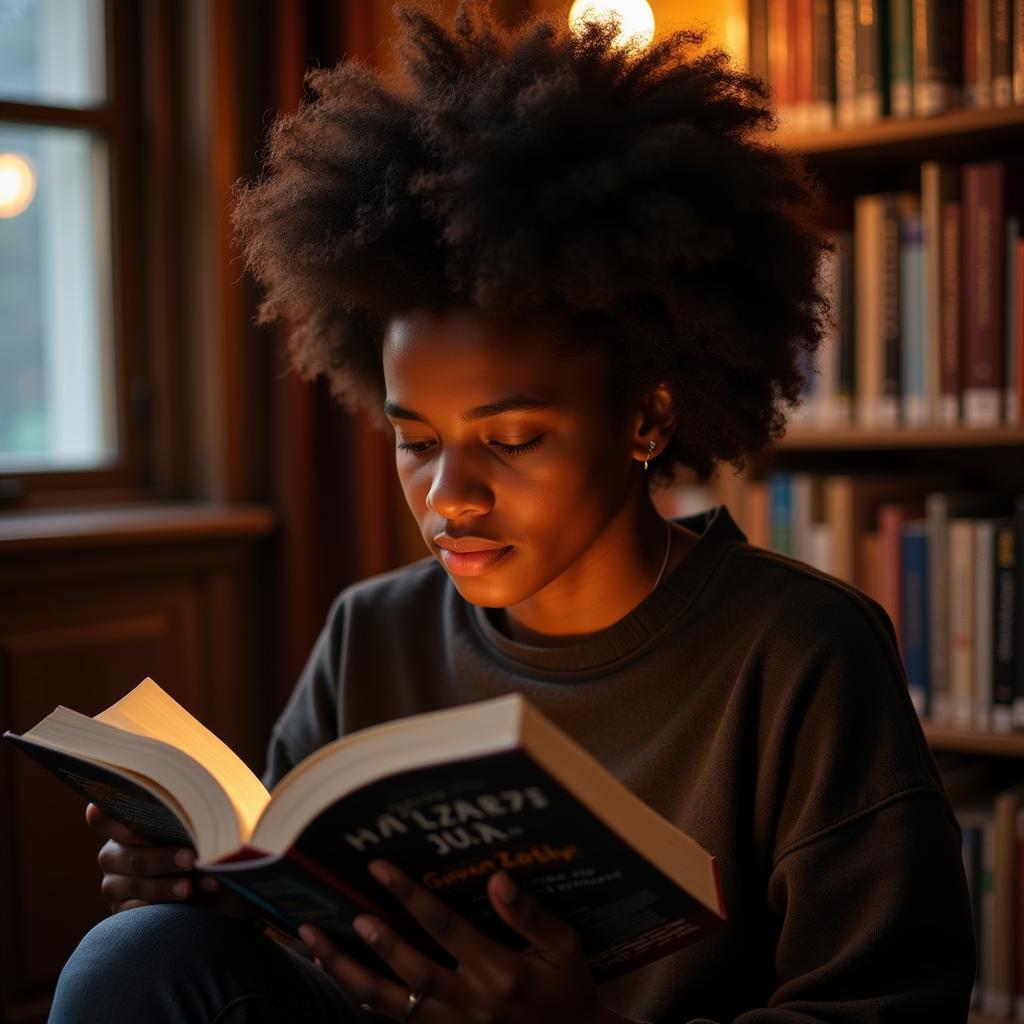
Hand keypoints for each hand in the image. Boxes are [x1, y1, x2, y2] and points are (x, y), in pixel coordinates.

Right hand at [86, 803, 256, 923]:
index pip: (107, 818)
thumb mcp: (196, 833)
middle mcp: (114, 854)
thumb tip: (204, 814)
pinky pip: (134, 911)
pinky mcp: (122, 911)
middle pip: (130, 854)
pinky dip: (160, 907)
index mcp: (127, 826)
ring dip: (164, 886)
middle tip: (189, 859)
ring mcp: (114, 885)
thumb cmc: (199, 849)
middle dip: (161, 857)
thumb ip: (190, 823)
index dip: (104, 816)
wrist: (207, 888)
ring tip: (189, 887)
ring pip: (133, 885)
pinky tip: (180, 907)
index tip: (103, 809)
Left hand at [298, 859, 626, 1023]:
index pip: (444, 928)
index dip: (409, 896)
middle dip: (373, 941)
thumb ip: (529, 914)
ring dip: (349, 974)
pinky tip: (344, 979)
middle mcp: (469, 1002)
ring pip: (390, 1003)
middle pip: (408, 972)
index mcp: (499, 972)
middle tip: (343, 913)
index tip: (378, 868)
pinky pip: (398, 1022)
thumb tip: (496, 878)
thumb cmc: (568, 990)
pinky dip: (367, 1001)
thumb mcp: (565, 947)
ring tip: (315, 948)